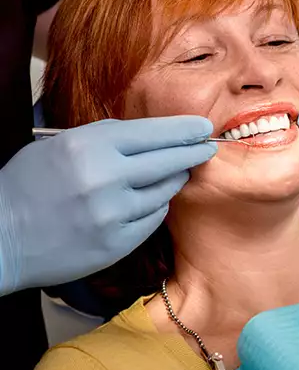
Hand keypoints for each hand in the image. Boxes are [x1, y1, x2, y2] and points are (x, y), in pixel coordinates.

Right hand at [0, 117, 216, 294]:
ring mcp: (113, 213)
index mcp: (89, 145)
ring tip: (178, 172)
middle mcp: (105, 177)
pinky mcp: (116, 243)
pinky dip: (156, 207)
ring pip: (165, 191)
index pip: (153, 132)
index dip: (183, 129)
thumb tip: (151, 138)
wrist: (2, 237)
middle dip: (193, 152)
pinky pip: (153, 218)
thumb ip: (106, 139)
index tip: (203, 127)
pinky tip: (152, 200)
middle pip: (168, 160)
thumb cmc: (27, 185)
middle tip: (207, 148)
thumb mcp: (61, 146)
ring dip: (174, 179)